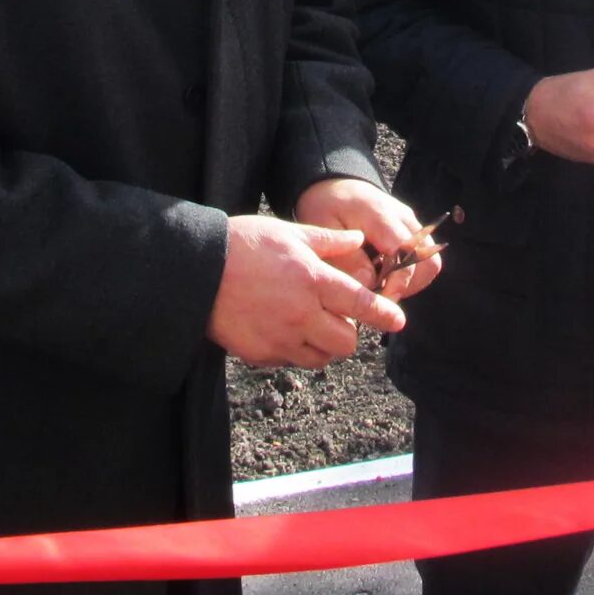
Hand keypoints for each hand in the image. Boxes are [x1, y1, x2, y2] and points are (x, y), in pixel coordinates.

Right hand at [207, 216, 404, 368]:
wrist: (196, 270)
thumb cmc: (242, 244)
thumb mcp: (287, 232)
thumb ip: (327, 240)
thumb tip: (357, 239)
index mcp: (312, 281)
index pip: (362, 304)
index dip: (384, 314)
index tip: (398, 321)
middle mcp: (301, 314)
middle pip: (346, 342)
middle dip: (349, 333)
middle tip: (338, 319)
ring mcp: (280, 338)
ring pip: (322, 358)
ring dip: (324, 345)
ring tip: (312, 326)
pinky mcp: (260, 354)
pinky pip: (290, 362)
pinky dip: (294, 351)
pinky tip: (283, 330)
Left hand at [295, 176, 441, 300]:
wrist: (335, 187)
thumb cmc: (326, 207)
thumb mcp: (322, 230)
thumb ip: (345, 259)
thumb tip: (370, 284)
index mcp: (380, 215)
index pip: (406, 253)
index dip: (398, 283)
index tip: (380, 302)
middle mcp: (404, 218)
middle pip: (429, 261)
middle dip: (408, 285)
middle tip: (380, 295)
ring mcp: (412, 224)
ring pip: (429, 262)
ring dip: (409, 281)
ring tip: (380, 284)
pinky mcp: (413, 231)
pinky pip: (422, 258)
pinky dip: (407, 273)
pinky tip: (382, 273)